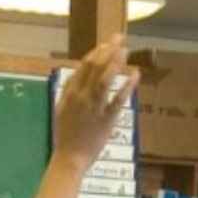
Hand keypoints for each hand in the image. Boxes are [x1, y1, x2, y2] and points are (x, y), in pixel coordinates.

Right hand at [53, 35, 137, 172]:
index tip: (106, 43)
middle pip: (95, 67)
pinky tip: (135, 74)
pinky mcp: (106, 119)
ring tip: (125, 50)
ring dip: (116, 62)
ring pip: (105, 79)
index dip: (96, 52)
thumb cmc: (65, 136)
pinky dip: (127, 86)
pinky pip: (118, 99)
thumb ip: (70, 92)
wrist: (69, 159)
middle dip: (108, 50)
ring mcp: (94, 107)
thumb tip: (79, 75)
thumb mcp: (62, 110)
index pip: (84, 66)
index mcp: (69, 93)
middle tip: (119, 38)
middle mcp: (81, 97)